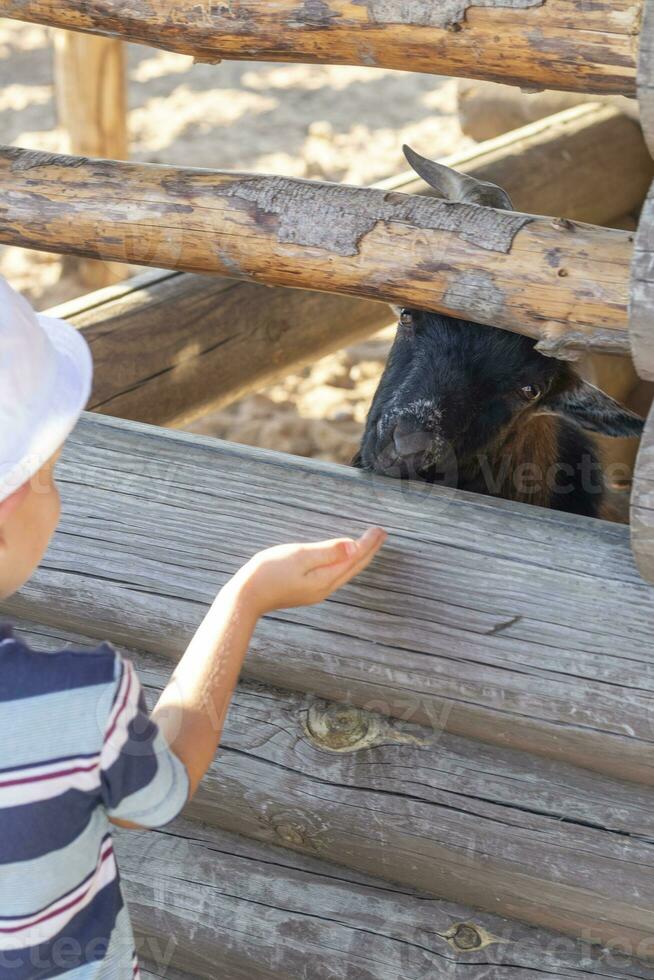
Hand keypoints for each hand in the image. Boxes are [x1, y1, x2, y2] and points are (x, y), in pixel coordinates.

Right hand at [231, 527, 386, 616]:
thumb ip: (327, 551)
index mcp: (325, 579)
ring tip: (368, 545)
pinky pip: (335, 575)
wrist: (246, 597)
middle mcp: (325, 588)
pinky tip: (343, 559)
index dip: (368, 543)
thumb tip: (353, 546)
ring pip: (345, 572)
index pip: (354, 558)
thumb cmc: (269, 573)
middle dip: (368, 550)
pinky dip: (345, 564)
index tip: (380, 530)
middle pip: (353, 567)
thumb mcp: (299, 556)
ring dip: (358, 557)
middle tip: (381, 534)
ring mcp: (316, 591)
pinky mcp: (307, 591)